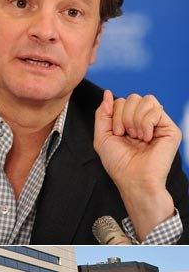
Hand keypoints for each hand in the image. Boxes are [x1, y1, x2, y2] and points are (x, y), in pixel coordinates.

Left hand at [94, 91, 179, 240]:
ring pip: (145, 100)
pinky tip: (146, 138)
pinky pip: (156, 109)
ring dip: (134, 119)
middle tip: (126, 135)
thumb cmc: (118, 163)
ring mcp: (158, 123)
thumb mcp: (102, 136)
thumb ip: (102, 113)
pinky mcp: (170, 128)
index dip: (114, 114)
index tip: (117, 133)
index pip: (121, 101)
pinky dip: (146, 124)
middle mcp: (144, 121)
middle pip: (133, 97)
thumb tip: (107, 93)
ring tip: (136, 137)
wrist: (133, 179)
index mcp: (129, 122)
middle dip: (123, 116)